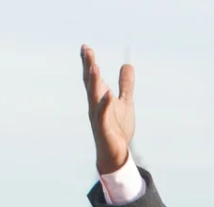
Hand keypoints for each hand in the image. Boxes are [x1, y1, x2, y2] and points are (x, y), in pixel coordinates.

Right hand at [81, 46, 135, 174]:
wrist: (117, 153)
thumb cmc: (118, 128)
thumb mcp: (125, 102)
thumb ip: (125, 85)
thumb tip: (127, 65)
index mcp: (99, 98)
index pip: (93, 77)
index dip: (89, 63)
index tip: (86, 47)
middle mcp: (95, 105)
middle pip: (90, 83)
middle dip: (89, 67)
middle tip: (86, 50)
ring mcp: (98, 116)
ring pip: (94, 96)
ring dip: (94, 82)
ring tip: (94, 67)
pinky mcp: (104, 129)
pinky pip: (103, 115)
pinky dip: (105, 105)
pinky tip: (108, 95)